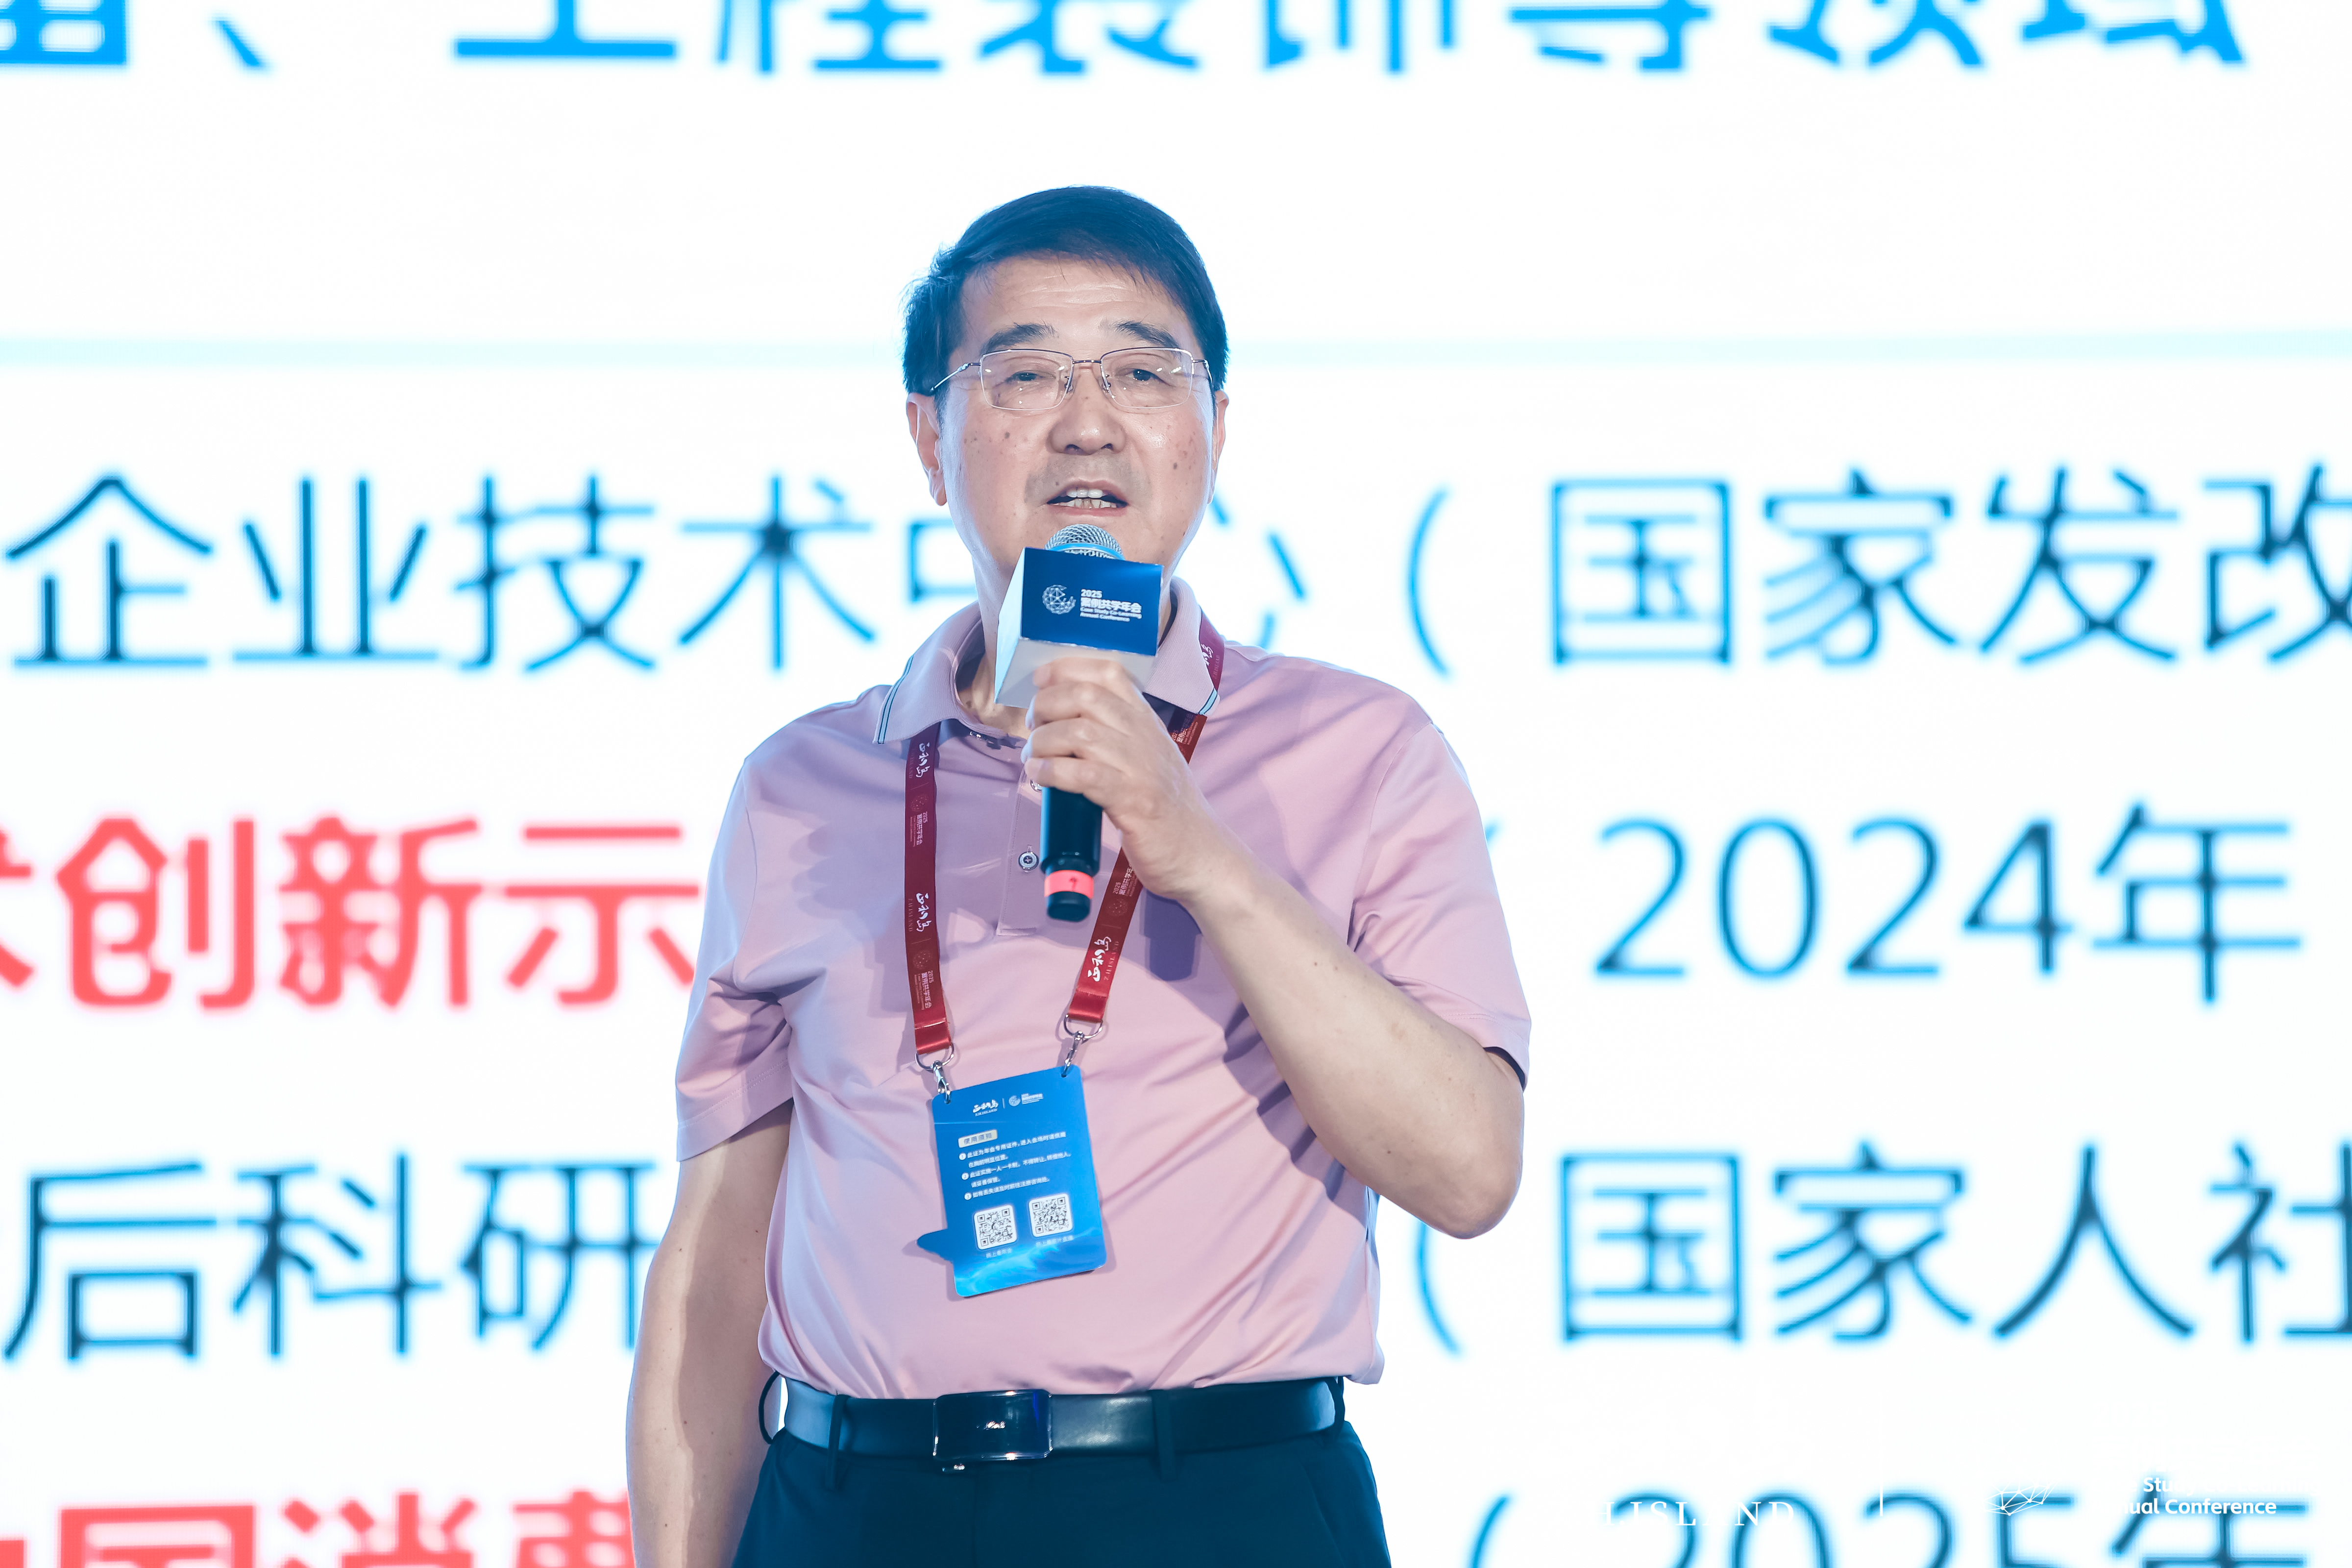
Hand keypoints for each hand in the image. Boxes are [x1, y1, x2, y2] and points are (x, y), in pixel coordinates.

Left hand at [1022, 657, 1241, 906]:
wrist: (1201, 854)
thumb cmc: (1167, 810)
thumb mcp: (1147, 759)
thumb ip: (1117, 736)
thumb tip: (1062, 722)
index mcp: (1147, 721)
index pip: (1110, 672)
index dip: (1068, 668)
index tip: (1041, 680)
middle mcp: (1144, 736)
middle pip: (1086, 696)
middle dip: (1046, 705)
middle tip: (1033, 727)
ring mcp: (1140, 768)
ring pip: (1080, 733)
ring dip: (1043, 741)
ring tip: (1032, 758)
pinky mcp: (1133, 801)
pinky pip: (1084, 775)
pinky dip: (1053, 771)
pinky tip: (1040, 775)